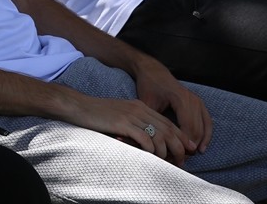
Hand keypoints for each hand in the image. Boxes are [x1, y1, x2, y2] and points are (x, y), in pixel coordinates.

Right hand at [60, 90, 189, 165]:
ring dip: (166, 150)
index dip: (180, 136)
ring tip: (168, 160)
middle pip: (167, 128)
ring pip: (158, 134)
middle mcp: (139, 109)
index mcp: (141, 106)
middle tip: (182, 159)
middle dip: (178, 145)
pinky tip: (151, 154)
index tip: (187, 148)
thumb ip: (135, 123)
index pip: (167, 122)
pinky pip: (143, 137)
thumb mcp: (121, 115)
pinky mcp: (122, 122)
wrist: (80, 106)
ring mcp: (131, 115)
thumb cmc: (98, 114)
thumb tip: (148, 140)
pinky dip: (151, 148)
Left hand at [130, 56, 211, 154]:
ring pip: (203, 127)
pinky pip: (208, 122)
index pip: (186, 128)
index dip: (181, 145)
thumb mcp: (146, 104)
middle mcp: (192, 100)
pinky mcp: (199, 102)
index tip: (174, 157)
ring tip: (189, 156)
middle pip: (196, 130)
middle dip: (190, 147)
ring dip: (199, 143)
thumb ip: (150, 122)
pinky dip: (207, 135)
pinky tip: (202, 147)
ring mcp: (197, 100)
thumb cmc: (148, 86)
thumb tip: (147, 142)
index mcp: (180, 99)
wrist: (153, 71)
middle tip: (181, 160)